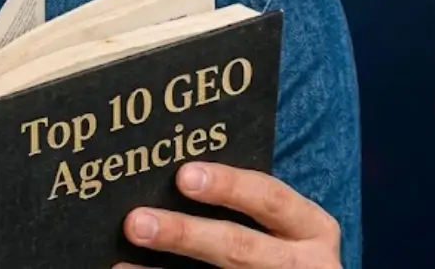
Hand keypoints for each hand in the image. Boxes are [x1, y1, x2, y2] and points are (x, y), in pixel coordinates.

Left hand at [118, 162, 339, 268]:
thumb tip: (172, 174)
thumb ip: (242, 203)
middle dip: (184, 234)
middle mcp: (305, 265)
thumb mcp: (283, 227)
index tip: (182, 175)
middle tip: (135, 221)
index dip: (228, 185)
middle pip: (240, 248)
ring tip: (122, 261)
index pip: (270, 198)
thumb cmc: (281, 247)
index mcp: (312, 229)